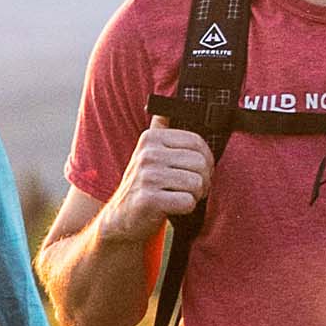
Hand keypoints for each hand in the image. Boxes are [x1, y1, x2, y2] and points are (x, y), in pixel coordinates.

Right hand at [101, 124, 215, 245]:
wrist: (120, 218)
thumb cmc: (142, 185)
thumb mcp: (146, 153)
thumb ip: (159, 129)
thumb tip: (165, 107)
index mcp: (151, 138)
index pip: (197, 142)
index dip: (205, 160)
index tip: (195, 171)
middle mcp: (147, 154)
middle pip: (200, 163)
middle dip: (203, 180)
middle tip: (190, 188)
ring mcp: (147, 176)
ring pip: (197, 183)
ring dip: (195, 195)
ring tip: (181, 196)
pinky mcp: (148, 200)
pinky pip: (187, 202)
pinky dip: (185, 208)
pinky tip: (172, 207)